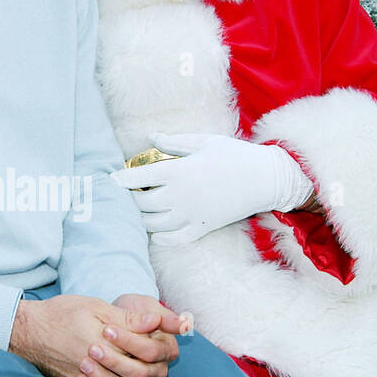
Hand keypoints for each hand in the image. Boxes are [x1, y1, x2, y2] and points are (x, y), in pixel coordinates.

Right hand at [9, 294, 186, 376]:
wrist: (27, 330)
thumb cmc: (61, 313)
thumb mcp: (95, 307)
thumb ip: (127, 318)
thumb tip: (156, 322)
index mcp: (105, 342)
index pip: (142, 351)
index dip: (155, 347)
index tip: (161, 340)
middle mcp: (96, 365)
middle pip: (136, 376)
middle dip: (149, 367)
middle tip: (153, 358)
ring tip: (138, 371)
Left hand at [112, 133, 312, 242]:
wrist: (264, 178)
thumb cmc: (234, 155)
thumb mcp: (204, 142)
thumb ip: (174, 142)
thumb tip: (151, 136)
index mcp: (179, 171)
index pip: (140, 178)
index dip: (122, 179)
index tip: (111, 179)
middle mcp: (181, 196)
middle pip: (143, 204)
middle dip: (131, 200)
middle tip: (129, 194)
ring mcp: (191, 215)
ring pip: (154, 224)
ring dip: (143, 218)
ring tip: (140, 210)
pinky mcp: (202, 227)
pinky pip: (175, 239)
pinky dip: (161, 237)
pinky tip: (155, 232)